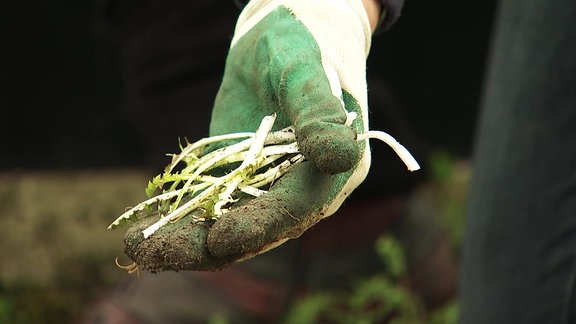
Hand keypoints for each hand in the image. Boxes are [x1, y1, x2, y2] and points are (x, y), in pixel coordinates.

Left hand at [124, 0, 375, 270]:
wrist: (284, 33)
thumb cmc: (300, 40)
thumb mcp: (305, 66)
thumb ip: (318, 109)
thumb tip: (340, 156)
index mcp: (333, 169)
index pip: (298, 206)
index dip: (260, 225)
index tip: (218, 239)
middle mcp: (305, 188)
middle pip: (259, 228)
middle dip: (208, 245)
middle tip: (154, 254)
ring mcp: (272, 186)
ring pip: (232, 223)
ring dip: (187, 239)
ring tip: (137, 248)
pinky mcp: (242, 177)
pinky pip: (213, 205)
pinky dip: (182, 220)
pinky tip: (145, 230)